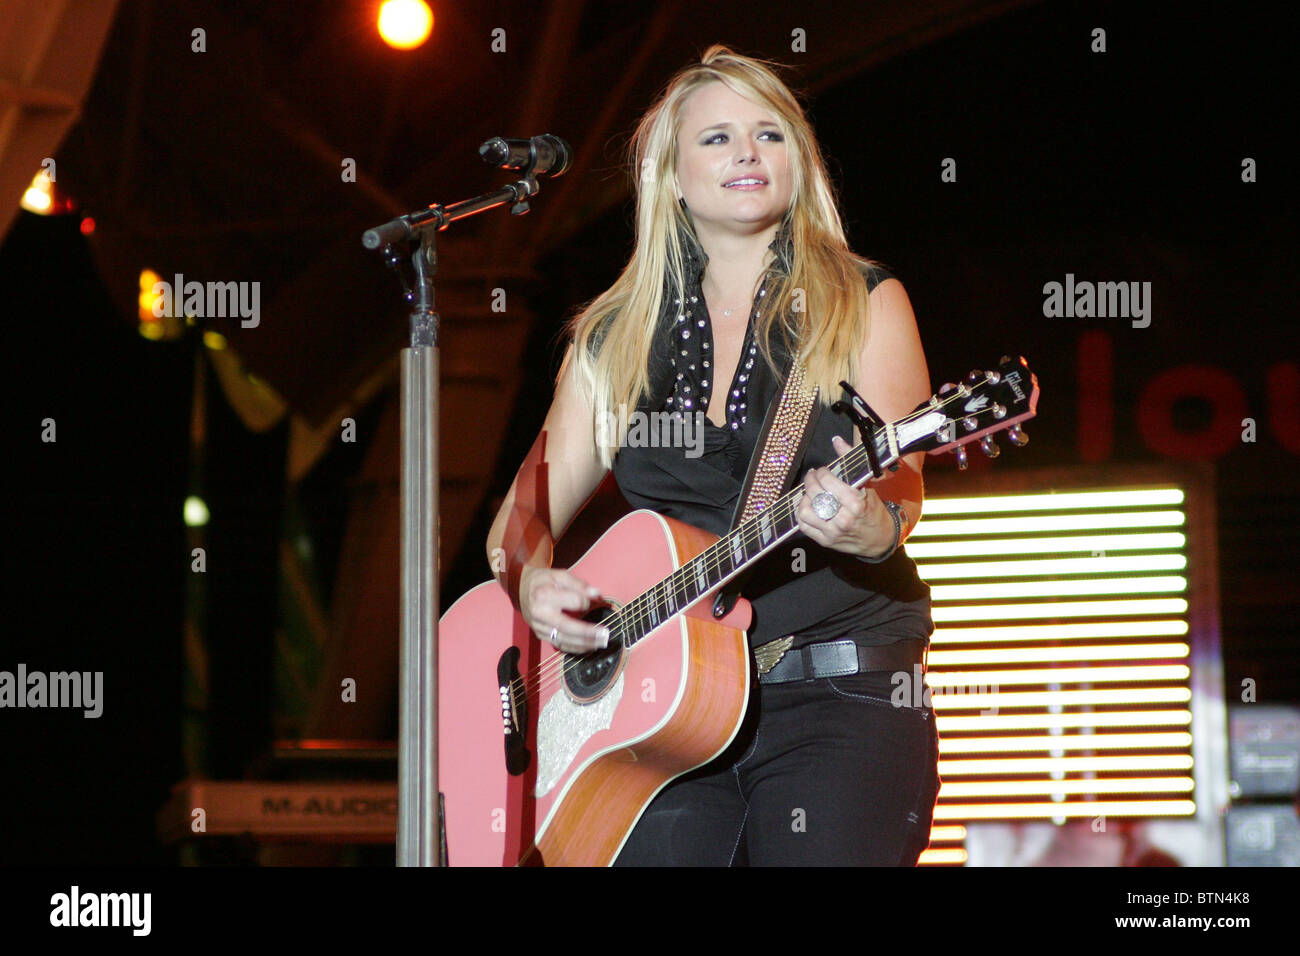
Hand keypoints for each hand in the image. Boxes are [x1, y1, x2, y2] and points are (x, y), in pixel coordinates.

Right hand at [518, 565, 610, 653]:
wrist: (522, 589)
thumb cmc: (543, 581)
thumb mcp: (560, 575)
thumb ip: (579, 584)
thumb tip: (596, 594)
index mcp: (544, 595)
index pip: (574, 602)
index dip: (586, 601)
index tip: (590, 599)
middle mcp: (540, 614)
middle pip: (567, 627)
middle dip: (588, 633)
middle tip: (605, 635)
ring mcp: (539, 627)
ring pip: (564, 640)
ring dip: (584, 643)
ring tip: (601, 643)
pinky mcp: (540, 635)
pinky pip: (559, 645)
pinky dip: (575, 648)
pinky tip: (588, 647)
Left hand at [795, 435, 897, 558]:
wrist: (880, 538)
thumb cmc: (873, 509)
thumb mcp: (867, 485)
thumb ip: (850, 462)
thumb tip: (836, 440)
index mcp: (856, 503)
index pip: (828, 481)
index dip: (821, 473)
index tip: (822, 471)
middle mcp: (843, 518)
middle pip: (815, 494)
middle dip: (810, 481)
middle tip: (812, 477)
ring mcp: (833, 532)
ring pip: (805, 511)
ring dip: (804, 498)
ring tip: (809, 493)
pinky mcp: (825, 541)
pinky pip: (804, 526)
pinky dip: (801, 514)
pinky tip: (807, 506)